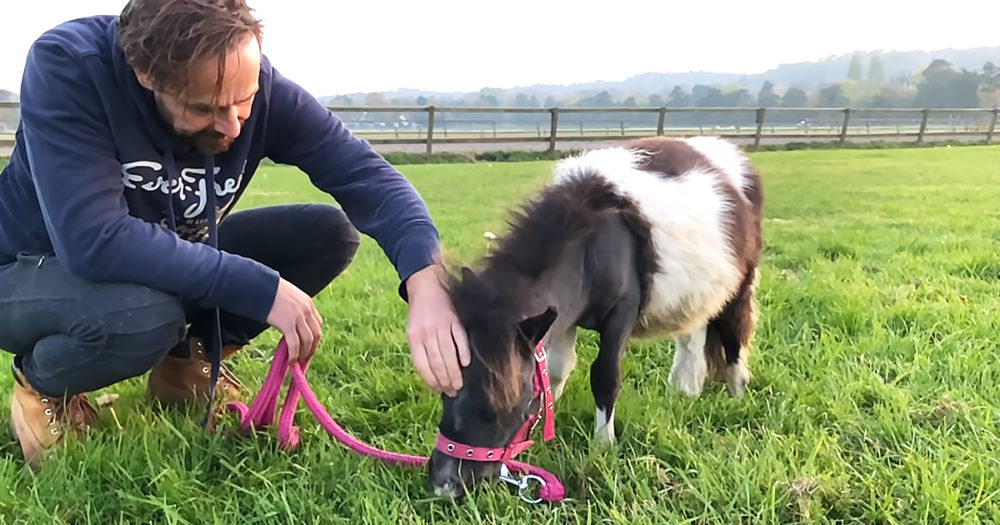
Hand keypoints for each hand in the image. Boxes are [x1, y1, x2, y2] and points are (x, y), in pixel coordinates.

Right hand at [266, 277, 322, 363]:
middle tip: (305, 358)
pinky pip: (295, 344)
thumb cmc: (271, 291)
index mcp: (308, 303)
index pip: (318, 325)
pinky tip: (291, 361)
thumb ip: (296, 310)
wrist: (261, 287)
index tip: (310, 347)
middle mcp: (307, 311)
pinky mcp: (288, 324)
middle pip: (316, 335)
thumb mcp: (291, 298)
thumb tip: (293, 326)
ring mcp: (298, 318)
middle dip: (312, 349)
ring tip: (298, 362)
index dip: (315, 339)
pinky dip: (294, 354)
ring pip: (307, 341)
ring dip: (304, 354)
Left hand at [405, 264, 470, 395]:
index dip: (431, 381)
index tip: (439, 391)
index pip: (422, 365)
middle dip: (445, 381)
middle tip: (453, 392)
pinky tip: (466, 364)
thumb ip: (422, 349)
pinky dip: (463, 353)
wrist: (427, 284)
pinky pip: (460, 340)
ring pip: (448, 355)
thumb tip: (433, 374)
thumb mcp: (414, 330)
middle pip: (437, 363)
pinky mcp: (455, 320)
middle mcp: (427, 334)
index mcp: (414, 338)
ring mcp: (442, 327)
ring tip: (460, 384)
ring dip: (455, 373)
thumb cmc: (421, 312)